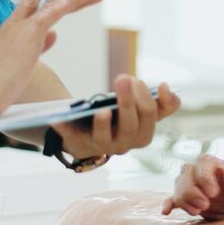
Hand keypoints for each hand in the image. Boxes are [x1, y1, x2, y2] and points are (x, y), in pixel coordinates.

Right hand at [0, 0, 104, 120]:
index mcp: (13, 30)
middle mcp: (16, 23)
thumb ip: (38, 46)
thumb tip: (53, 34)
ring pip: (54, 3)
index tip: (77, 1)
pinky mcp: (29, 33)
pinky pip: (51, 12)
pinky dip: (68, 2)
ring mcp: (22, 26)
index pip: (36, 8)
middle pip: (48, 0)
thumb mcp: (22, 63)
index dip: (57, 3)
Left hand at [51, 74, 179, 160]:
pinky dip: (65, 129)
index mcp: (143, 133)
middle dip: (129, 102)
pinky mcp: (79, 145)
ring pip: (106, 137)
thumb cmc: (119, 116)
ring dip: (104, 124)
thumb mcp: (140, 109)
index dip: (155, 101)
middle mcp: (125, 143)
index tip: (158, 84)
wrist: (90, 132)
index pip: (152, 118)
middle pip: (131, 126)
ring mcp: (102, 146)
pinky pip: (72, 138)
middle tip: (124, 78)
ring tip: (102, 110)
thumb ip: (159, 102)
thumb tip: (165, 87)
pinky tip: (58, 119)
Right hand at [160, 155, 223, 218]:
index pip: (205, 162)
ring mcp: (208, 192)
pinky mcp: (205, 207)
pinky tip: (167, 211)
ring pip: (181, 184)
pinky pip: (181, 200)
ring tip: (198, 212)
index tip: (213, 193)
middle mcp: (215, 179)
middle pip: (188, 172)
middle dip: (189, 189)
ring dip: (182, 197)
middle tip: (204, 207)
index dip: (202, 176)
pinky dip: (172, 203)